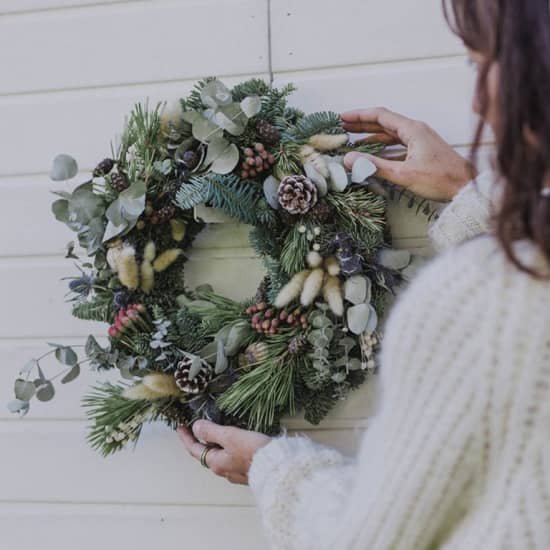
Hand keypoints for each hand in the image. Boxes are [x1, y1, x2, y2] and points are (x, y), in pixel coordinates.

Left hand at [177, 420, 271, 484]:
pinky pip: (232, 458)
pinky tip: (236, 441)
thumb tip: (196, 427)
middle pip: (207, 454)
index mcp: (216, 463)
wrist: (278, 468)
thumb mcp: (230, 437)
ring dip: (216, 444)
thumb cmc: (254, 452)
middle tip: (197, 428)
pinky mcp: (248, 471)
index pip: (195, 449)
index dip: (186, 437)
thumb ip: (212, 432)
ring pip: (220, 456)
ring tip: (216, 432)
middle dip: (201, 441)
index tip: (180, 427)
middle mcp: (223, 470)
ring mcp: (236, 472)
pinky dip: (229, 448)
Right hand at [341, 107, 476, 200]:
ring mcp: (419, 141)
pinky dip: (383, 148)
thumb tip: (349, 159)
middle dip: (362, 124)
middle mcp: (416, 131)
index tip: (342, 118)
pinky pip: (397, 145)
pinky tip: (373, 156)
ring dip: (371, 137)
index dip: (359, 116)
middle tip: (343, 127)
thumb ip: (375, 166)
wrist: (466, 188)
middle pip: (384, 123)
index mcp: (412, 130)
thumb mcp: (403, 174)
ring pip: (390, 135)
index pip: (381, 115)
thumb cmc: (440, 179)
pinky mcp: (422, 151)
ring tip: (353, 142)